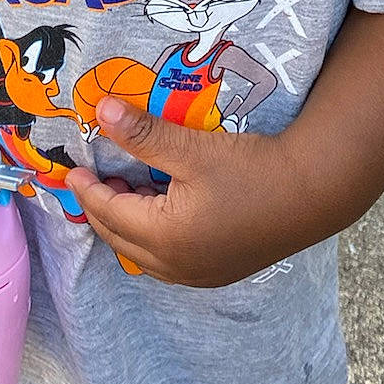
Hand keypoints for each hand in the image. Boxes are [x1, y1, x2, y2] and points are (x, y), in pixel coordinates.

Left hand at [66, 99, 287, 287]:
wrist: (311, 192)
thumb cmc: (250, 168)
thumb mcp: (191, 148)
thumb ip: (143, 133)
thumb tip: (101, 110)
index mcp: (164, 238)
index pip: (110, 213)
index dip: (88, 190)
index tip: (71, 170)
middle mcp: (177, 265)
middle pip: (122, 239)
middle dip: (102, 209)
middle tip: (93, 178)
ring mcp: (200, 272)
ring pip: (144, 253)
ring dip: (127, 223)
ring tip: (125, 188)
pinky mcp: (219, 269)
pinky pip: (167, 259)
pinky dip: (151, 235)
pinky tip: (159, 209)